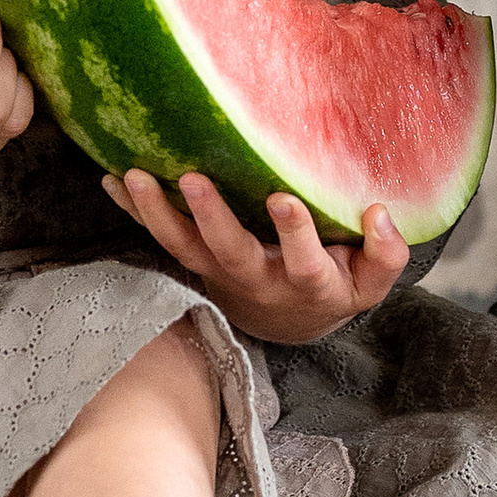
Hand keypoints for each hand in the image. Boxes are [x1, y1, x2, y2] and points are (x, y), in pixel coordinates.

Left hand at [102, 168, 408, 342]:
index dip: (295, 235)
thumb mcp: (369, 283)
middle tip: (193, 179)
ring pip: (183, 246)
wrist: (286, 321)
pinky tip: (112, 179)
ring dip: (157, 213)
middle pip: (229, 253)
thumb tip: (380, 212)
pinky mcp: (195, 259)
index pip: (303, 263)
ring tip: (135, 175)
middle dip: (210, 217)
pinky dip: (135, 210)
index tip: (284, 198)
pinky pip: (160, 236)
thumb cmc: (333, 287)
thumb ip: (384, 254)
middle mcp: (255, 279)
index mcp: (305, 283)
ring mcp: (218, 270)